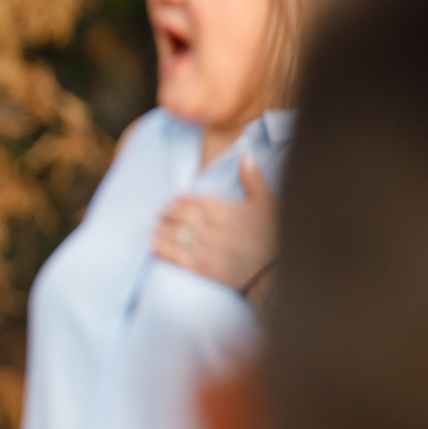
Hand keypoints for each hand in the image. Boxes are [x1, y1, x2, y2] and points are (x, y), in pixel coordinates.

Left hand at [152, 155, 276, 295]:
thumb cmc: (273, 235)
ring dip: (160, 230)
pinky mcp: (199, 267)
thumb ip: (253, 179)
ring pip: (172, 234)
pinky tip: (152, 246)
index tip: (173, 200)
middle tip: (159, 214)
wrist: (275, 272)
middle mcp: (208, 226)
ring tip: (154, 228)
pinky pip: (173, 256)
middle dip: (167, 214)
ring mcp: (202, 247)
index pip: (192, 200)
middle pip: (178, 216)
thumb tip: (246, 156)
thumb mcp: (267, 203)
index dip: (179, 200)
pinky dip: (160, 249)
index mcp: (221, 209)